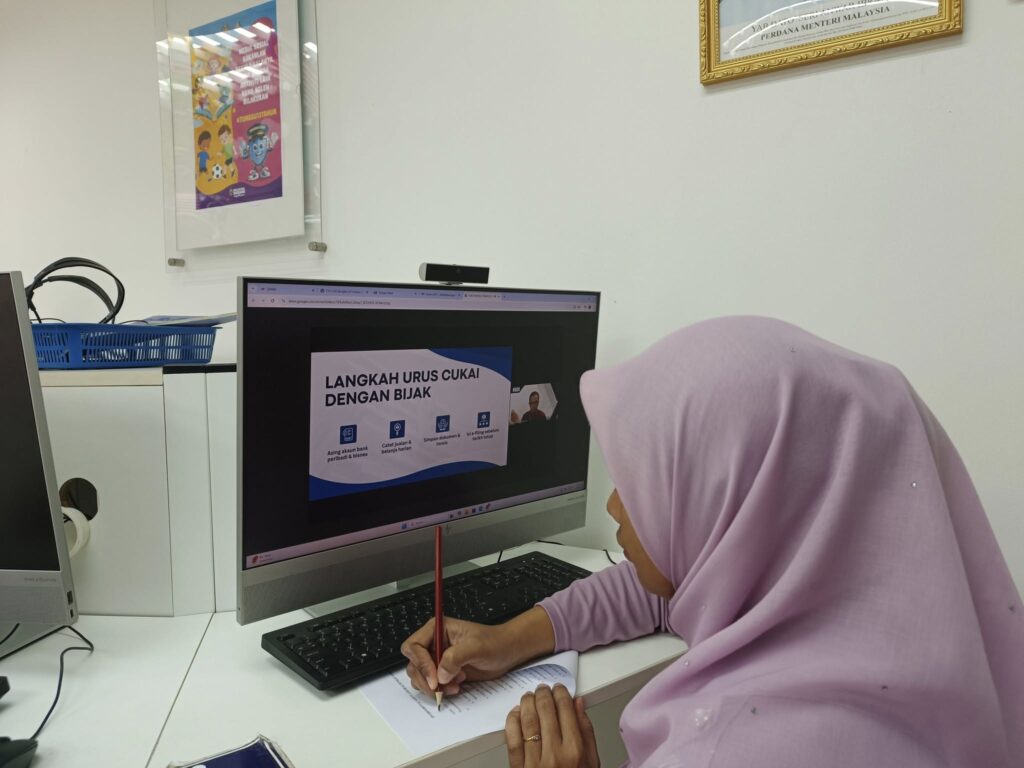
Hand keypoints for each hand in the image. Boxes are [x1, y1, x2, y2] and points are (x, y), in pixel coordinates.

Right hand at [401, 617, 520, 695]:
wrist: (506, 652)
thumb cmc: (494, 642)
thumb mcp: (477, 647)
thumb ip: (456, 657)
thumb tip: (440, 674)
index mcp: (436, 629)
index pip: (414, 646)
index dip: (421, 663)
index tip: (435, 678)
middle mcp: (433, 643)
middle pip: (413, 664)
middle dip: (425, 679)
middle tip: (440, 688)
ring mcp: (436, 658)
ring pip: (419, 676)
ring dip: (433, 687)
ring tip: (454, 686)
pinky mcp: (442, 672)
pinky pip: (431, 684)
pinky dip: (439, 690)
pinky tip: (456, 687)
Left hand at [505, 684, 599, 767]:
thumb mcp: (592, 762)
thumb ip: (587, 732)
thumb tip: (579, 705)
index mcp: (575, 752)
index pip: (566, 711)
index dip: (561, 694)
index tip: (560, 689)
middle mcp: (554, 756)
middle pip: (545, 712)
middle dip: (543, 694)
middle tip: (543, 689)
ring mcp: (534, 763)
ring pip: (527, 722)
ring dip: (527, 703)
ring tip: (529, 696)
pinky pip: (512, 740)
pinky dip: (512, 722)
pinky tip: (516, 714)